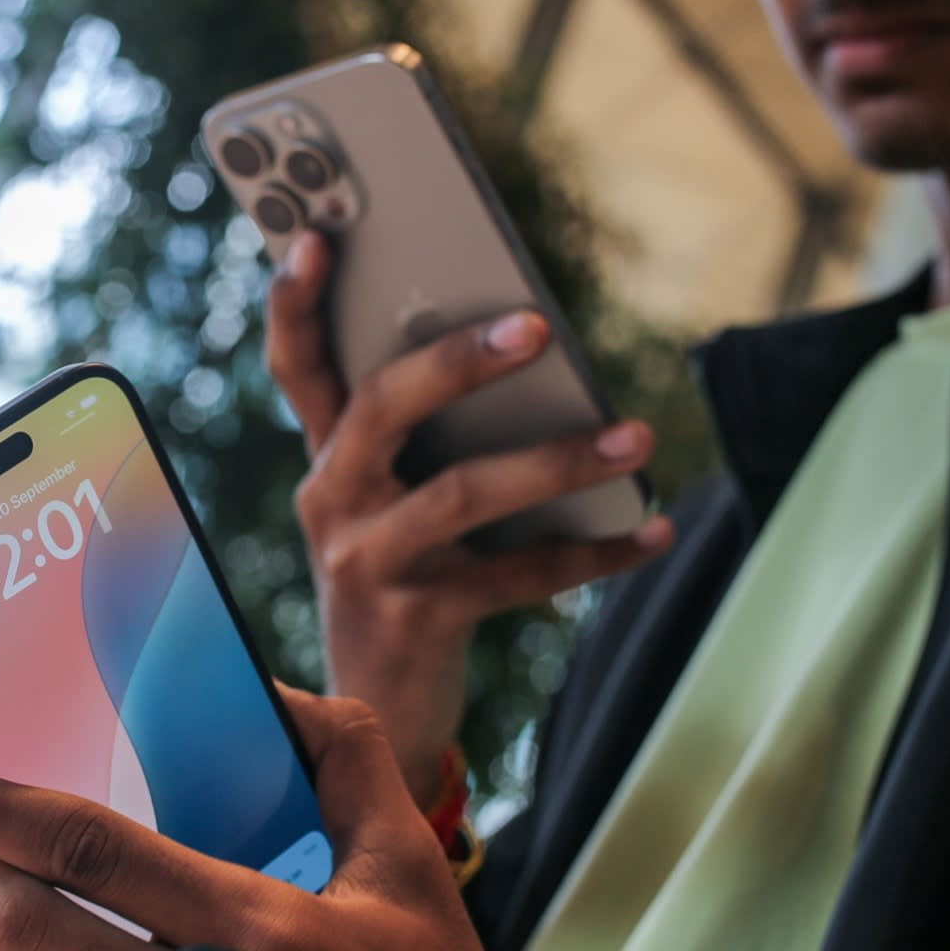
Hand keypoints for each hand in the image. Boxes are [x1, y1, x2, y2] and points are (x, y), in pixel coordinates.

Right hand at [267, 232, 672, 800]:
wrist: (378, 714)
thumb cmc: (404, 577)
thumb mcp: (392, 502)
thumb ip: (430, 434)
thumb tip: (532, 349)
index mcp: (326, 457)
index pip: (297, 365)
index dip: (296, 303)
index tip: (315, 237)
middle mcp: (332, 501)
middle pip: (382, 408)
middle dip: (456, 360)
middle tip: (537, 326)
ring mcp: (368, 561)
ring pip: (462, 493)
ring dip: (558, 461)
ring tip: (634, 435)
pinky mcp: (419, 618)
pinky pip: (519, 575)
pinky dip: (595, 552)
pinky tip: (652, 529)